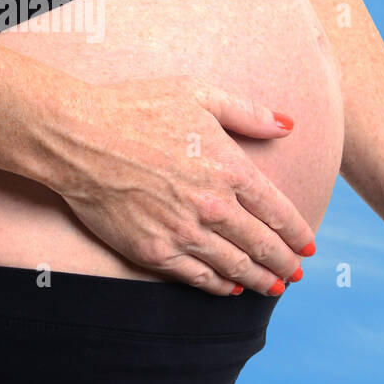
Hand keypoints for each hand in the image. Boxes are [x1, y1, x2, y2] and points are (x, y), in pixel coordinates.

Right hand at [43, 76, 315, 295]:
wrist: (76, 136)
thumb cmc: (136, 108)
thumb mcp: (200, 94)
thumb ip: (248, 113)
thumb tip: (288, 125)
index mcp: (231, 169)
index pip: (278, 211)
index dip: (296, 233)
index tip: (307, 245)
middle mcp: (214, 206)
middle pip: (262, 245)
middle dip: (285, 263)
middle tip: (296, 273)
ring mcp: (184, 232)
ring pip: (235, 266)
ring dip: (259, 280)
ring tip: (274, 287)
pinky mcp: (154, 251)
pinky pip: (197, 276)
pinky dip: (219, 286)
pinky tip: (230, 289)